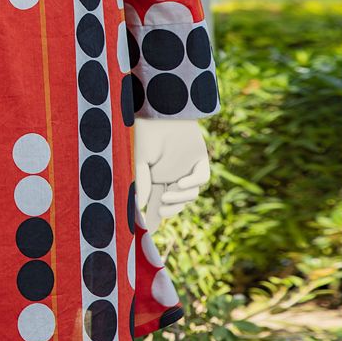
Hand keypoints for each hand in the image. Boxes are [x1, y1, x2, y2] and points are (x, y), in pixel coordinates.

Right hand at [134, 119, 210, 233]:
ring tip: (167, 194)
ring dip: (180, 199)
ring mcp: (187, 168)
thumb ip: (141, 182)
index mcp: (157, 177)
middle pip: (176, 202)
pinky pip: (202, 178)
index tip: (149, 231)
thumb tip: (140, 207)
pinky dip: (193, 183)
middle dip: (169, 211)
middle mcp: (173, 175)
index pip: (156, 202)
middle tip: (160, 210)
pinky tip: (181, 181)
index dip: (153, 216)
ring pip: (191, 194)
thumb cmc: (145, 132)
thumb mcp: (139, 159)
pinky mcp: (200, 159)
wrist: (161, 110)